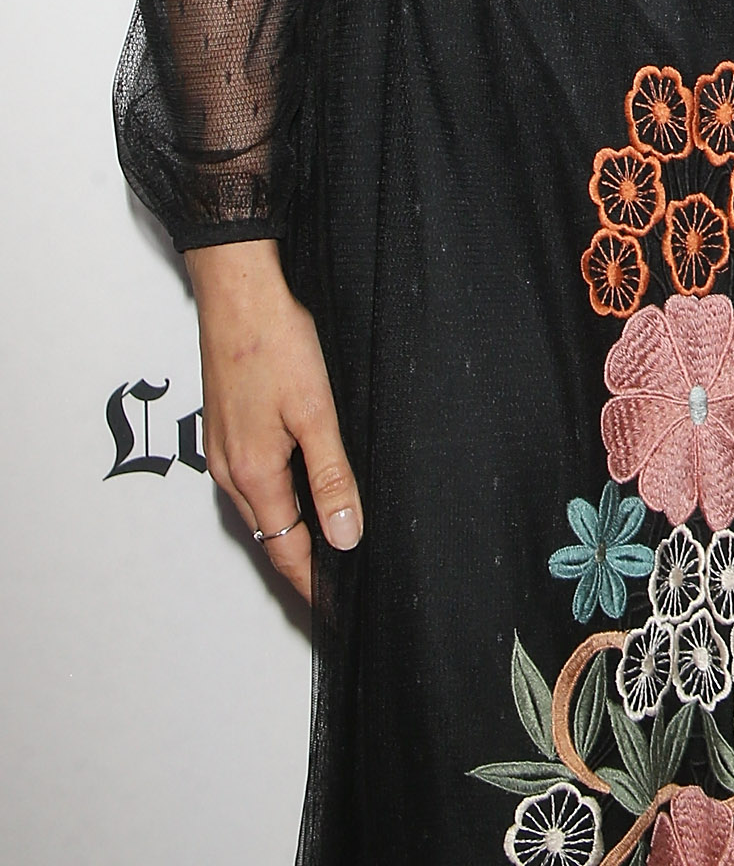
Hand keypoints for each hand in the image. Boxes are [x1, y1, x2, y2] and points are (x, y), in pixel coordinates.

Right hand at [188, 240, 361, 605]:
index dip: (313, 582)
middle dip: (304, 564)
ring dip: (292, 531)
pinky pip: (254, 481)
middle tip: (338, 587)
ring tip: (328, 547)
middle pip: (271, 535)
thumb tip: (345, 536)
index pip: (286, 550)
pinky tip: (303, 489)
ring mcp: (222, 449)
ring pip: (262, 509)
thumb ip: (331, 476)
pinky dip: (280, 498)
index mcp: (253, 473)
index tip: (335, 609)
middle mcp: (230, 470)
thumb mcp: (316, 411)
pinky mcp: (226, 428)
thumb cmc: (274, 341)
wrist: (236, 291)